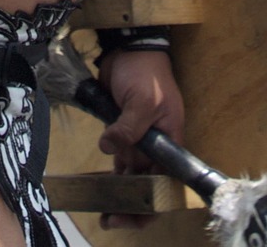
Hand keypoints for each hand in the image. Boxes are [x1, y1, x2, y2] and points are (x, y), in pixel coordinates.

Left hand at [95, 48, 183, 230]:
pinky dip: (109, 172)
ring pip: (130, 175)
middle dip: (130, 205)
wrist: (130, 47)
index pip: (165, 183)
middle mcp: (156, 145)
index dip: (152, 204)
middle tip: (108, 219)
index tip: (131, 216)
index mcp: (170, 141)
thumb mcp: (143, 100)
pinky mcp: (122, 130)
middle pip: (146, 184)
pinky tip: (97, 186)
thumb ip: (128, 128)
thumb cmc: (146, 73)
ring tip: (100, 211)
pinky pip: (118, 157)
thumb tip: (109, 146)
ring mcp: (139, 139)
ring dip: (117, 192)